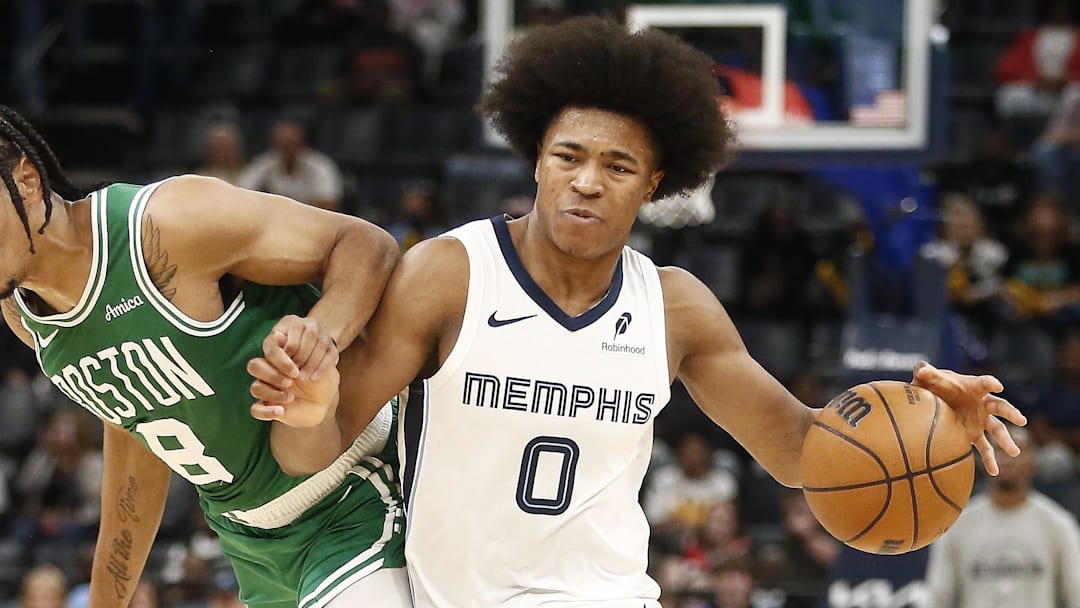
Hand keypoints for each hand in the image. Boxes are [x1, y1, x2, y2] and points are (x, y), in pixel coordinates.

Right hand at [248, 331, 339, 427]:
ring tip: (291, 397)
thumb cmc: (322, 380)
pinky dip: (265, 411)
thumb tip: (283, 335)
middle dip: (272, 374)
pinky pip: (255, 410)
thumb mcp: (319, 364)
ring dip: (271, 392)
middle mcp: (270, 371)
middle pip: (255, 366)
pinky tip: (281, 411)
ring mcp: (267, 389)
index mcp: (280, 358)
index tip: (297, 370)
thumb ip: (304, 350)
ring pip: (255, 387)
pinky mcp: (267, 406)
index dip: (279, 359)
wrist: (325, 403)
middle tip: (291, 381)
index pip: (269, 351)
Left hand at [261, 314, 338, 381]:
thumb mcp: (275, 350)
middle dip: (300, 357)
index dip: (284, 354)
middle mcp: (308, 322)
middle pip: (309, 335)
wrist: (303, 354)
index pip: (290, 333)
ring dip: (311, 363)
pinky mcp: (332, 344)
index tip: (283, 369)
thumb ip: (275, 347)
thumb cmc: (283, 354)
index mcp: (289, 321)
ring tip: (303, 377)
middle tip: (293, 374)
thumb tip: (277, 337)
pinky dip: (323, 367)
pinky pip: (331, 354)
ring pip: (320, 343)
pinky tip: (315, 377)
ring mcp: (322, 332)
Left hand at [912, 361, 1026, 475]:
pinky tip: (994, 472)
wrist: (933, 400)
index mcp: (973, 388)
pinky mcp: (974, 434)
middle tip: (1021, 420)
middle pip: (1000, 407)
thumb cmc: (934, 385)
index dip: (990, 383)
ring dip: (1006, 440)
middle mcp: (981, 404)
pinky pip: (984, 448)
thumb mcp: (929, 378)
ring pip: (997, 430)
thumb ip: (926, 372)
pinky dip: (989, 459)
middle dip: (1010, 413)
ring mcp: (980, 420)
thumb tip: (921, 367)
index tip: (997, 385)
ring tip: (1015, 452)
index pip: (983, 384)